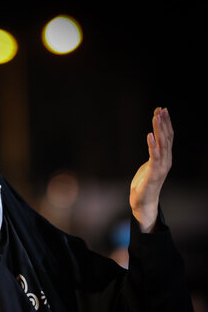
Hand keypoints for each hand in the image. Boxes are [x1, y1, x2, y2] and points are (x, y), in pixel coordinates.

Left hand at [129, 107, 172, 232]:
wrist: (143, 202)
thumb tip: (152, 143)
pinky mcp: (153, 172)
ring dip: (159, 130)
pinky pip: (154, 156)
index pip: (167, 137)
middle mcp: (166, 160)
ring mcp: (161, 166)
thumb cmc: (144, 184)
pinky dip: (152, 144)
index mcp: (165, 157)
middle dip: (164, 122)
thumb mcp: (149, 165)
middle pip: (166, 137)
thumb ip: (153, 154)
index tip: (162, 110)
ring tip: (156, 117)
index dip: (165, 123)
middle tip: (161, 109)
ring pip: (162, 144)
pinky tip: (149, 135)